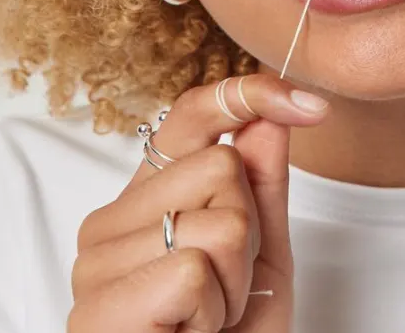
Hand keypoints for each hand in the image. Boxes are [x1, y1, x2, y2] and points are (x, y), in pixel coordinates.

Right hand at [67, 75, 328, 331]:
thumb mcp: (262, 261)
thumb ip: (263, 186)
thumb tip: (270, 115)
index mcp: (143, 202)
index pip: (187, 117)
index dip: (248, 95)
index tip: (309, 105)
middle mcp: (107, 223)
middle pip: (221, 169)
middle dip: (249, 236)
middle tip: (225, 290)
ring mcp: (95, 264)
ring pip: (217, 223)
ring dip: (234, 285)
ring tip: (206, 321)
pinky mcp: (100, 306)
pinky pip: (194, 272)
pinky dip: (213, 314)